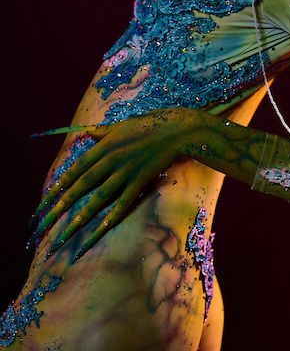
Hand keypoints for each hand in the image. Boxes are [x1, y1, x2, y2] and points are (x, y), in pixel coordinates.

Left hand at [33, 108, 192, 260]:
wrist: (174, 130)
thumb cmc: (147, 125)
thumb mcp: (120, 126)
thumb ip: (101, 132)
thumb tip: (85, 134)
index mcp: (104, 145)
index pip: (77, 168)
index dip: (60, 185)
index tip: (45, 201)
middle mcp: (112, 159)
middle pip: (83, 185)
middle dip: (62, 206)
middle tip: (46, 223)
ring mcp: (126, 172)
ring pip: (99, 198)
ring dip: (81, 217)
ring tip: (66, 234)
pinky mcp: (140, 181)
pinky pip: (123, 203)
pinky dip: (111, 218)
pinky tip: (99, 232)